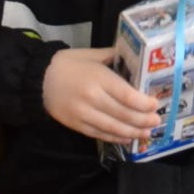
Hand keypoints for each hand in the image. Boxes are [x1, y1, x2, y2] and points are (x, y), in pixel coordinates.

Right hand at [42, 46, 163, 147]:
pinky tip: (127, 138)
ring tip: (146, 134)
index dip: (143, 103)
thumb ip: (113, 56)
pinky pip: (99, 134)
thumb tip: (135, 56)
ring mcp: (83, 114)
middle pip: (123, 114)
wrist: (37, 80)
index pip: (126, 95)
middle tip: (156, 122)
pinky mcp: (76, 125)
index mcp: (98, 78)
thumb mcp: (90, 55)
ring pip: (113, 127)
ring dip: (132, 132)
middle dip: (142, 120)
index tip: (155, 105)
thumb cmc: (67, 64)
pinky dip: (115, 138)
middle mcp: (92, 98)